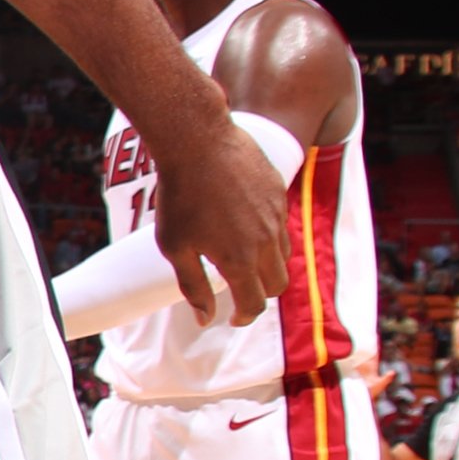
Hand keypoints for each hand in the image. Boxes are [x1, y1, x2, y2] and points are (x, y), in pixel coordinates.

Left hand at [144, 105, 286, 326]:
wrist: (197, 141)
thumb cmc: (179, 196)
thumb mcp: (175, 247)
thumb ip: (193, 286)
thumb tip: (206, 318)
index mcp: (240, 260)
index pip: (254, 303)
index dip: (244, 317)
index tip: (232, 318)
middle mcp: (266, 241)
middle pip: (277, 283)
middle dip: (260, 295)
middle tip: (240, 294)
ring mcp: (277, 214)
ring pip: (283, 254)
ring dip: (267, 266)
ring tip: (242, 261)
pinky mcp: (279, 191)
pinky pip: (282, 224)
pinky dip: (269, 236)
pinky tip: (245, 226)